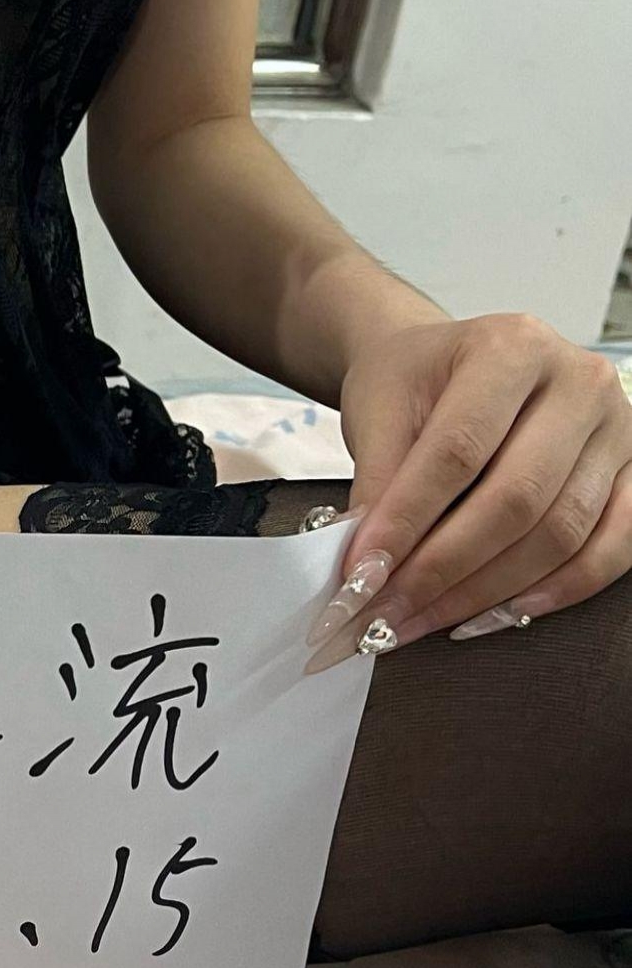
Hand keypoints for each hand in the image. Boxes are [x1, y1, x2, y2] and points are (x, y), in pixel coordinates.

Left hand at [305, 312, 631, 671]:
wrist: (449, 365)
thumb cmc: (418, 381)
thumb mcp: (379, 408)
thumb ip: (377, 483)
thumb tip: (366, 568)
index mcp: (512, 347)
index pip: (459, 450)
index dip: (408, 520)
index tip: (362, 572)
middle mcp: (579, 382)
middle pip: (517, 499)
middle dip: (443, 568)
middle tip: (385, 610)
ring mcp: (618, 430)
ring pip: (562, 534)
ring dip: (488, 591)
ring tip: (423, 620)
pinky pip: (611, 550)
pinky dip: (554, 593)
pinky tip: (497, 614)